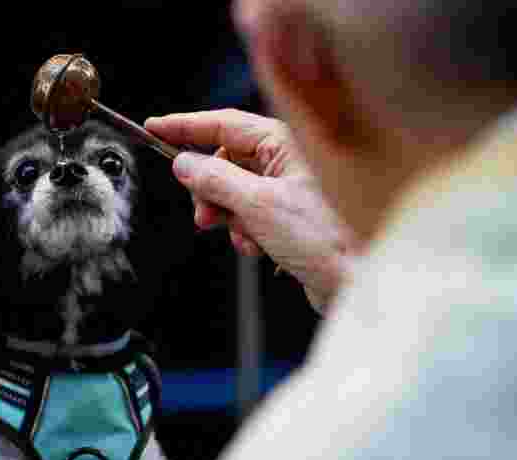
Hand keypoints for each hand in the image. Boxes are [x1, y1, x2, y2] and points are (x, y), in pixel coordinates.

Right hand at [145, 109, 359, 313]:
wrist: (360, 280)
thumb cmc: (329, 239)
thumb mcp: (258, 205)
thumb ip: (215, 180)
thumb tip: (185, 164)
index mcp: (286, 141)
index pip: (224, 123)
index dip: (185, 126)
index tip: (156, 128)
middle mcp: (290, 158)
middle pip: (227, 161)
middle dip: (210, 191)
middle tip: (205, 215)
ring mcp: (291, 187)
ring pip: (236, 192)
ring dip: (231, 218)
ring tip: (244, 237)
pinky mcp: (293, 214)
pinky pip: (252, 214)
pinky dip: (247, 231)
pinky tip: (261, 248)